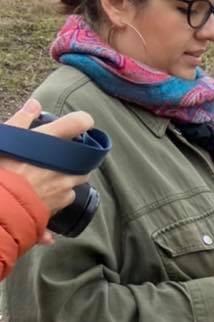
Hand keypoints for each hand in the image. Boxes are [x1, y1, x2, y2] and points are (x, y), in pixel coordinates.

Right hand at [1, 99, 93, 230]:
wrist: (2, 203)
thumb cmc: (2, 168)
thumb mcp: (7, 138)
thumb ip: (22, 119)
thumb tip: (35, 104)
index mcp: (50, 141)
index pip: (78, 123)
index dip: (83, 121)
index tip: (83, 123)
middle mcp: (64, 162)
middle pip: (84, 155)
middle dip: (76, 156)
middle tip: (61, 155)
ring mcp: (66, 183)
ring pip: (79, 177)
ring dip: (72, 174)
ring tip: (54, 173)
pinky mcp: (63, 201)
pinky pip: (70, 195)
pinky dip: (63, 192)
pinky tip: (49, 190)